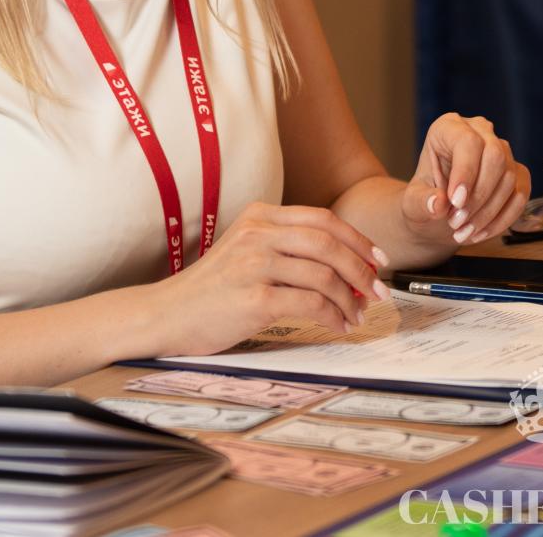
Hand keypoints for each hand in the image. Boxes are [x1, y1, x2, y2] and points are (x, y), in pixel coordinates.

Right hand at [157, 202, 389, 353]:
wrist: (164, 315)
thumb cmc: (212, 289)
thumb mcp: (246, 249)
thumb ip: (285, 245)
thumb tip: (345, 261)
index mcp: (260, 216)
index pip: (323, 220)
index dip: (358, 240)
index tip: (378, 259)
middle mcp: (258, 233)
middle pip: (329, 244)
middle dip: (362, 270)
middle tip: (378, 292)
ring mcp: (255, 265)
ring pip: (324, 275)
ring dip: (350, 299)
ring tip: (358, 315)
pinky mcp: (254, 299)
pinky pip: (311, 305)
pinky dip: (333, 317)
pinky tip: (338, 326)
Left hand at [402, 112, 531, 245]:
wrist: (439, 216)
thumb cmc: (425, 200)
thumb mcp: (412, 203)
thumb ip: (421, 202)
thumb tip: (437, 203)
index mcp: (449, 128)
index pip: (467, 140)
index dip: (465, 172)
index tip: (456, 202)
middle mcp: (480, 132)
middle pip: (495, 156)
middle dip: (478, 196)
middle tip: (456, 222)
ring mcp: (502, 151)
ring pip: (509, 178)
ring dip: (487, 212)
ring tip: (463, 231)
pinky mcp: (517, 173)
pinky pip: (520, 195)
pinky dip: (502, 219)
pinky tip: (481, 232)